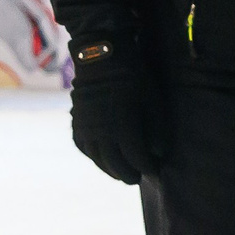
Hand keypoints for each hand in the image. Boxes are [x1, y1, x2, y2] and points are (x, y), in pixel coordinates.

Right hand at [69, 42, 169, 184]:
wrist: (101, 56)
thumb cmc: (133, 76)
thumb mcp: (153, 100)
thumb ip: (157, 129)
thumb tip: (158, 153)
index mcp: (123, 127)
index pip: (136, 158)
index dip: (147, 167)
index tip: (155, 170)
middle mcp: (102, 131)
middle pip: (116, 164)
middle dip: (128, 174)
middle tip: (137, 178)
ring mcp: (87, 127)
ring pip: (98, 158)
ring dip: (110, 170)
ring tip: (121, 174)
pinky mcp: (77, 120)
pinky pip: (82, 146)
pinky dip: (93, 157)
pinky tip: (101, 159)